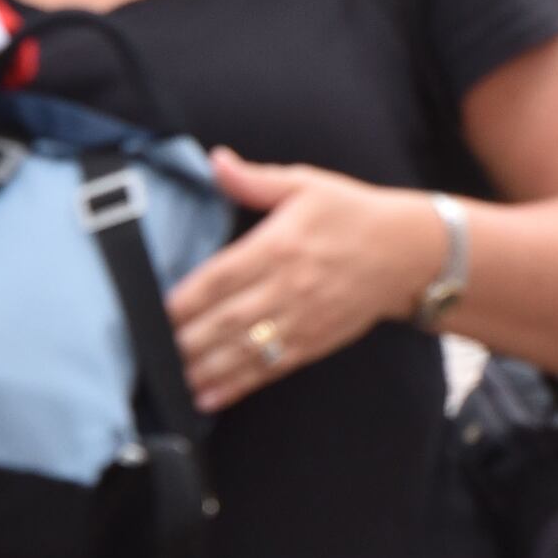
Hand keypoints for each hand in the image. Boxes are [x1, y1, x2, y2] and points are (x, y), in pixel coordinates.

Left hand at [166, 152, 443, 412]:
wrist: (408, 252)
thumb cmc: (352, 213)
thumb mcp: (307, 184)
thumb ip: (255, 180)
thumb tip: (215, 161)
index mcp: (280, 244)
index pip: (221, 276)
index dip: (185, 298)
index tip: (155, 311)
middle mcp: (288, 285)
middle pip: (226, 320)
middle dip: (186, 340)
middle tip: (149, 353)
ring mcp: (302, 318)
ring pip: (244, 350)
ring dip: (204, 368)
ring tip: (170, 380)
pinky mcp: (314, 342)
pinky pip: (269, 368)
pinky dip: (237, 385)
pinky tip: (208, 397)